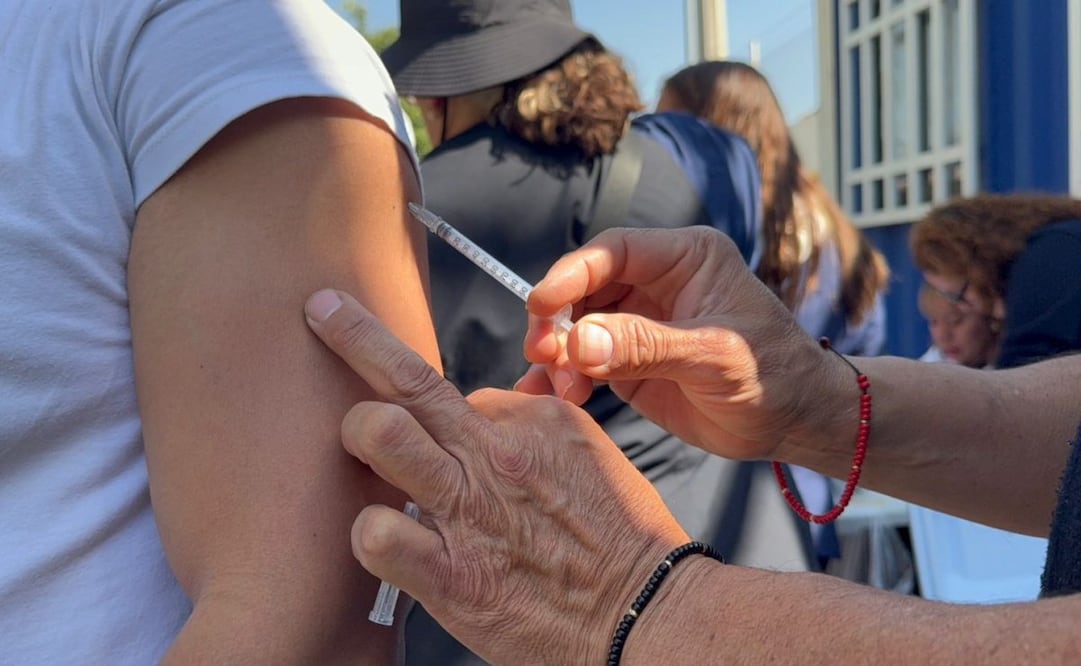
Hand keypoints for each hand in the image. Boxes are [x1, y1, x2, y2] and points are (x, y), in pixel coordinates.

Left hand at [304, 289, 689, 665]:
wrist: (645, 610)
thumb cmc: (619, 534)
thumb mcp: (586, 450)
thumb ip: (530, 421)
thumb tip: (482, 407)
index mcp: (531, 419)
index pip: (449, 389)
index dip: (424, 397)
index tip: (408, 394)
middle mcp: (493, 454)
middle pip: (406, 375)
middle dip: (352, 333)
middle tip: (324, 316)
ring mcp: (469, 511)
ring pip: (380, 433)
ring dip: (356, 431)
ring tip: (357, 444)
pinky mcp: (453, 576)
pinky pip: (377, 535)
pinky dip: (368, 532)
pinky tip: (382, 535)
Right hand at [519, 226, 835, 461]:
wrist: (797, 423)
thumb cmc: (774, 375)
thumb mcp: (713, 356)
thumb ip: (645, 346)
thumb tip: (577, 342)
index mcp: (686, 259)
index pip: (614, 252)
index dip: (572, 274)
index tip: (540, 305)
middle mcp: (658, 284)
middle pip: (586, 289)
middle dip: (558, 320)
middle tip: (542, 355)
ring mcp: (641, 325)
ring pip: (579, 327)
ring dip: (559, 355)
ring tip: (558, 389)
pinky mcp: (632, 364)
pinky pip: (586, 364)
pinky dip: (564, 379)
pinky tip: (548, 398)